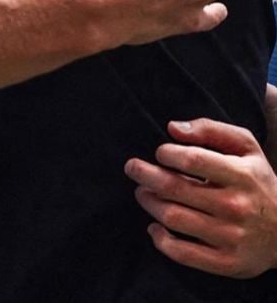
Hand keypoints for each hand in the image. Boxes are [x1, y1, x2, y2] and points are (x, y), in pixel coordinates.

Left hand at [125, 118, 276, 277]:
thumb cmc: (258, 180)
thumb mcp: (245, 146)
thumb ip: (210, 129)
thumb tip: (172, 128)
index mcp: (242, 175)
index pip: (194, 160)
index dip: (168, 154)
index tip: (159, 152)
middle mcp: (237, 206)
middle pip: (177, 189)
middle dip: (146, 175)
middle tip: (132, 168)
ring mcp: (232, 237)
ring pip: (175, 218)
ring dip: (150, 203)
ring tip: (142, 192)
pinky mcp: (229, 262)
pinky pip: (185, 254)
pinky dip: (161, 241)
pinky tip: (154, 227)